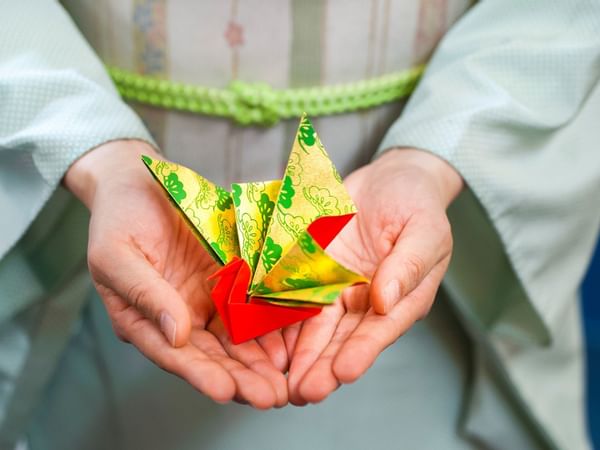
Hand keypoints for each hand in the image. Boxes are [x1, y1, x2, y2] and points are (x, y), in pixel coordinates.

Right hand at [65, 140, 287, 407]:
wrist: (142, 182)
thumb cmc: (119, 216)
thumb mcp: (116, 253)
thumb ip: (143, 292)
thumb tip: (174, 334)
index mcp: (143, 318)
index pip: (172, 354)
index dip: (198, 374)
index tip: (224, 391)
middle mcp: (178, 316)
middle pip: (210, 355)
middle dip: (240, 378)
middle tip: (268, 396)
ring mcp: (207, 299)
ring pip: (236, 338)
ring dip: (260, 361)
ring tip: (284, 381)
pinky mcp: (230, 280)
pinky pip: (252, 306)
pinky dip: (270, 325)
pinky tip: (290, 342)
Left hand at [285, 148, 462, 404]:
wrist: (388, 180)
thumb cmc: (416, 203)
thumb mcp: (424, 230)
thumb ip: (408, 265)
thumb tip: (386, 300)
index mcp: (400, 297)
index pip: (381, 330)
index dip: (363, 352)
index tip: (344, 372)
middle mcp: (367, 301)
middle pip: (344, 339)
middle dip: (324, 367)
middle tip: (305, 393)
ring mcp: (338, 288)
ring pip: (317, 328)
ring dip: (301, 356)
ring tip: (284, 383)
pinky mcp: (313, 272)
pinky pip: (296, 297)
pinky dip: (283, 321)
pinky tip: (268, 343)